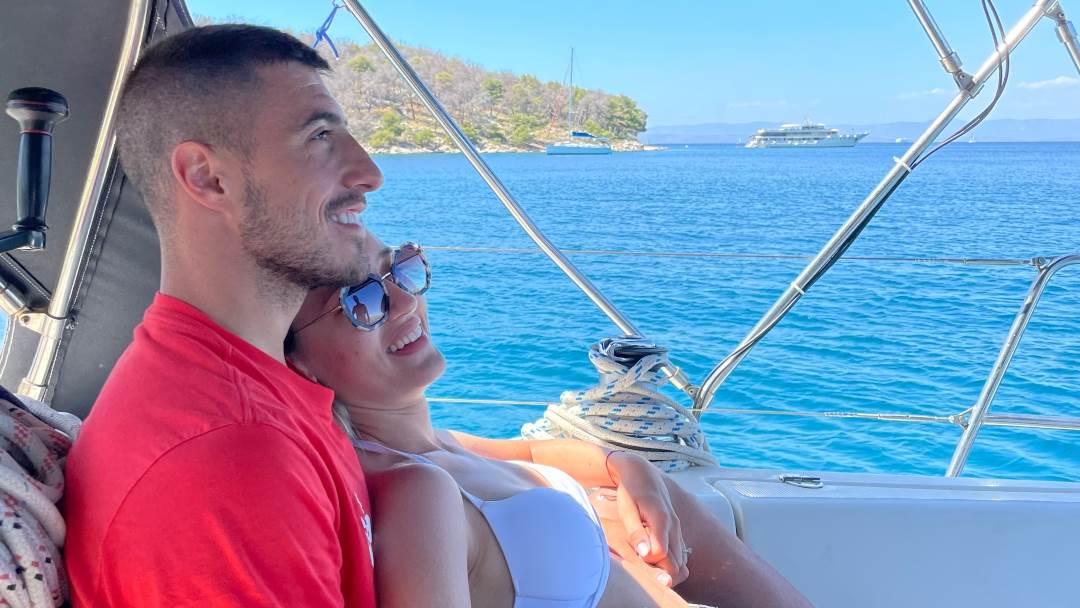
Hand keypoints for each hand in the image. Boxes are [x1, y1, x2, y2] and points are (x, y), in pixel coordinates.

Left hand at [597, 451, 688, 585]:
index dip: (646, 559)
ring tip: (645, 561)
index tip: (635, 552)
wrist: (642, 474)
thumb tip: (645, 553)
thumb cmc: (630, 492)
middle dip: (659, 572)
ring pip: (680, 563)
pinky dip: (669, 564)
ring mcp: (678, 530)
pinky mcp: (678, 533)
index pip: (661, 553)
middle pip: (676, 564)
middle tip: (641, 564)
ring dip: (665, 570)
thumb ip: (636, 532)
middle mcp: (675, 526)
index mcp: (662, 520)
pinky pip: (680, 557)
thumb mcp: (627, 510)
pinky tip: (652, 557)